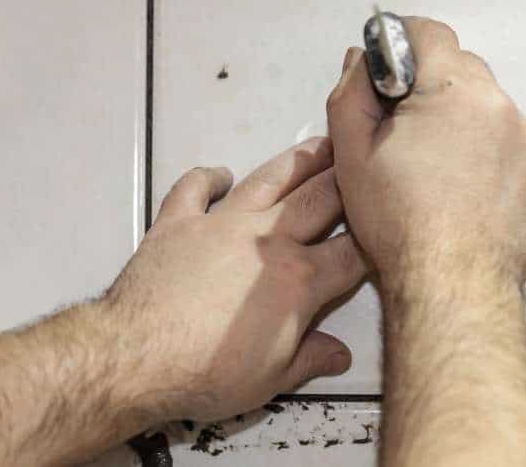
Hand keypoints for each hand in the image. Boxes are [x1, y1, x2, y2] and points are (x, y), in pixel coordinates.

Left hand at [102, 137, 367, 423]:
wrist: (136, 357)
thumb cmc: (205, 373)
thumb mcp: (272, 380)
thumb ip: (310, 359)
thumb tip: (338, 355)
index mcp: (300, 280)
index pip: (352, 253)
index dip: (375, 241)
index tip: (388, 229)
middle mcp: (268, 240)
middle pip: (321, 198)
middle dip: (350, 179)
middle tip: (367, 160)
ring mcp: (222, 224)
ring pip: (270, 179)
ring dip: (299, 160)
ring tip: (321, 145)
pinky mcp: (179, 222)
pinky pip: (196, 187)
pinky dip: (209, 177)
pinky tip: (220, 174)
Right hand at [326, 17, 525, 296]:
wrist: (454, 286)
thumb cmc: (402, 225)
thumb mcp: (352, 153)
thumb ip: (352, 93)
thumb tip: (362, 62)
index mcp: (454, 89)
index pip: (429, 33)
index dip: (400, 44)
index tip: (385, 72)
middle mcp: (499, 105)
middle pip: (460, 67)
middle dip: (429, 84)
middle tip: (401, 127)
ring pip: (485, 106)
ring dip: (460, 118)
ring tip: (432, 165)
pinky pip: (508, 140)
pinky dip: (485, 149)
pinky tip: (460, 185)